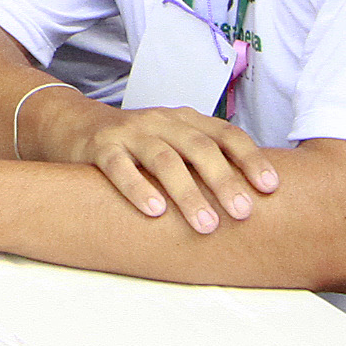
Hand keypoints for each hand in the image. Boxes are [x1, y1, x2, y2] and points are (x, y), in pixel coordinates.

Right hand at [52, 104, 280, 235]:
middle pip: (199, 148)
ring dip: (188, 193)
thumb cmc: (137, 145)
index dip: (251, 158)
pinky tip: (154, 211)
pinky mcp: (100, 147)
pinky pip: (120, 167)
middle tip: (243, 213)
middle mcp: (161, 121)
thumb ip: (204, 162)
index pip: (226, 134)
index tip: (271, 188)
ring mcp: (130, 132)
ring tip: (206, 225)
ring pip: (164, 159)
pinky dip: (138, 188)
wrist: (74, 126)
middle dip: (224, 181)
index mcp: (186, 120)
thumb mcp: (174, 143)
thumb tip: (254, 200)